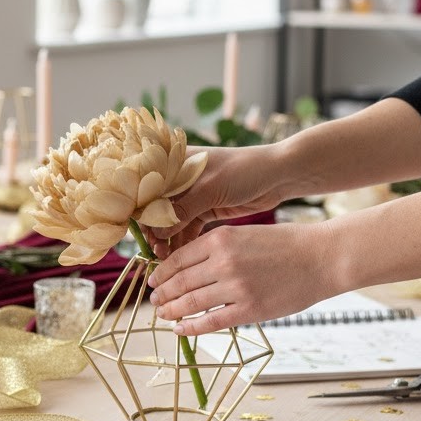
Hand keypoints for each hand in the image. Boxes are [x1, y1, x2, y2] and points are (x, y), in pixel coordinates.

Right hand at [147, 145, 287, 257]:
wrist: (279, 175)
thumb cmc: (244, 170)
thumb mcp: (210, 189)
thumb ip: (182, 209)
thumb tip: (156, 232)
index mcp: (174, 163)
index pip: (147, 188)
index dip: (140, 211)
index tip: (141, 235)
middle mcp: (178, 178)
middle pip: (156, 208)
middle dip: (154, 230)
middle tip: (155, 252)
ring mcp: (191, 194)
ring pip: (171, 221)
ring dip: (167, 239)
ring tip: (165, 258)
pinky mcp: (204, 208)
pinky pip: (187, 227)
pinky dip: (182, 240)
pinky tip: (178, 255)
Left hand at [148, 221, 338, 334]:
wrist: (321, 258)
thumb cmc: (284, 244)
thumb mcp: (243, 234)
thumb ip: (215, 248)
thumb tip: (186, 266)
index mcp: (219, 239)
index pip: (177, 259)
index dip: (160, 273)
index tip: (152, 281)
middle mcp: (223, 262)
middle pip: (179, 282)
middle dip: (162, 294)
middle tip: (153, 301)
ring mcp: (236, 287)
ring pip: (191, 302)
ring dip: (172, 310)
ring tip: (162, 315)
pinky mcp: (250, 309)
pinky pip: (211, 321)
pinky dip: (191, 327)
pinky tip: (180, 329)